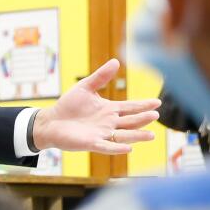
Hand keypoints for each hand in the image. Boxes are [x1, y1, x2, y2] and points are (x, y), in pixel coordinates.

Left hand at [31, 60, 159, 154]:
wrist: (51, 121)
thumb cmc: (68, 105)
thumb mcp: (85, 87)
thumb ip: (101, 77)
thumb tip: (116, 61)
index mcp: (110, 109)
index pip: (130, 107)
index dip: (143, 105)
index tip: (157, 102)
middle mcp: (109, 123)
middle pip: (130, 121)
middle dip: (142, 119)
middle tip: (155, 116)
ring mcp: (102, 134)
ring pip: (123, 135)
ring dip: (136, 136)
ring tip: (151, 136)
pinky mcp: (91, 143)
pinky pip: (107, 146)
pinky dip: (117, 148)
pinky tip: (129, 148)